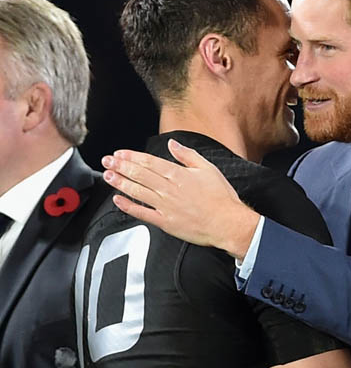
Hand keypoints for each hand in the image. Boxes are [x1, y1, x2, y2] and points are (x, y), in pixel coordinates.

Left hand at [102, 139, 260, 257]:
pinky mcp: (166, 222)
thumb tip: (172, 145)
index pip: (149, 162)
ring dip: (120, 183)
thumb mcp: (208, 168)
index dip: (132, 157)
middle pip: (139, 174)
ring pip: (138, 191)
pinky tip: (118, 200)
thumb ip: (187, 155)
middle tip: (107, 161)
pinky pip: (143, 213)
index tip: (120, 154)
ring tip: (108, 176)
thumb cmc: (221, 198)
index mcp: (178, 174)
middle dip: (120, 166)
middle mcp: (169, 189)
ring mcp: (166, 206)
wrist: (228, 223)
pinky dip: (129, 206)